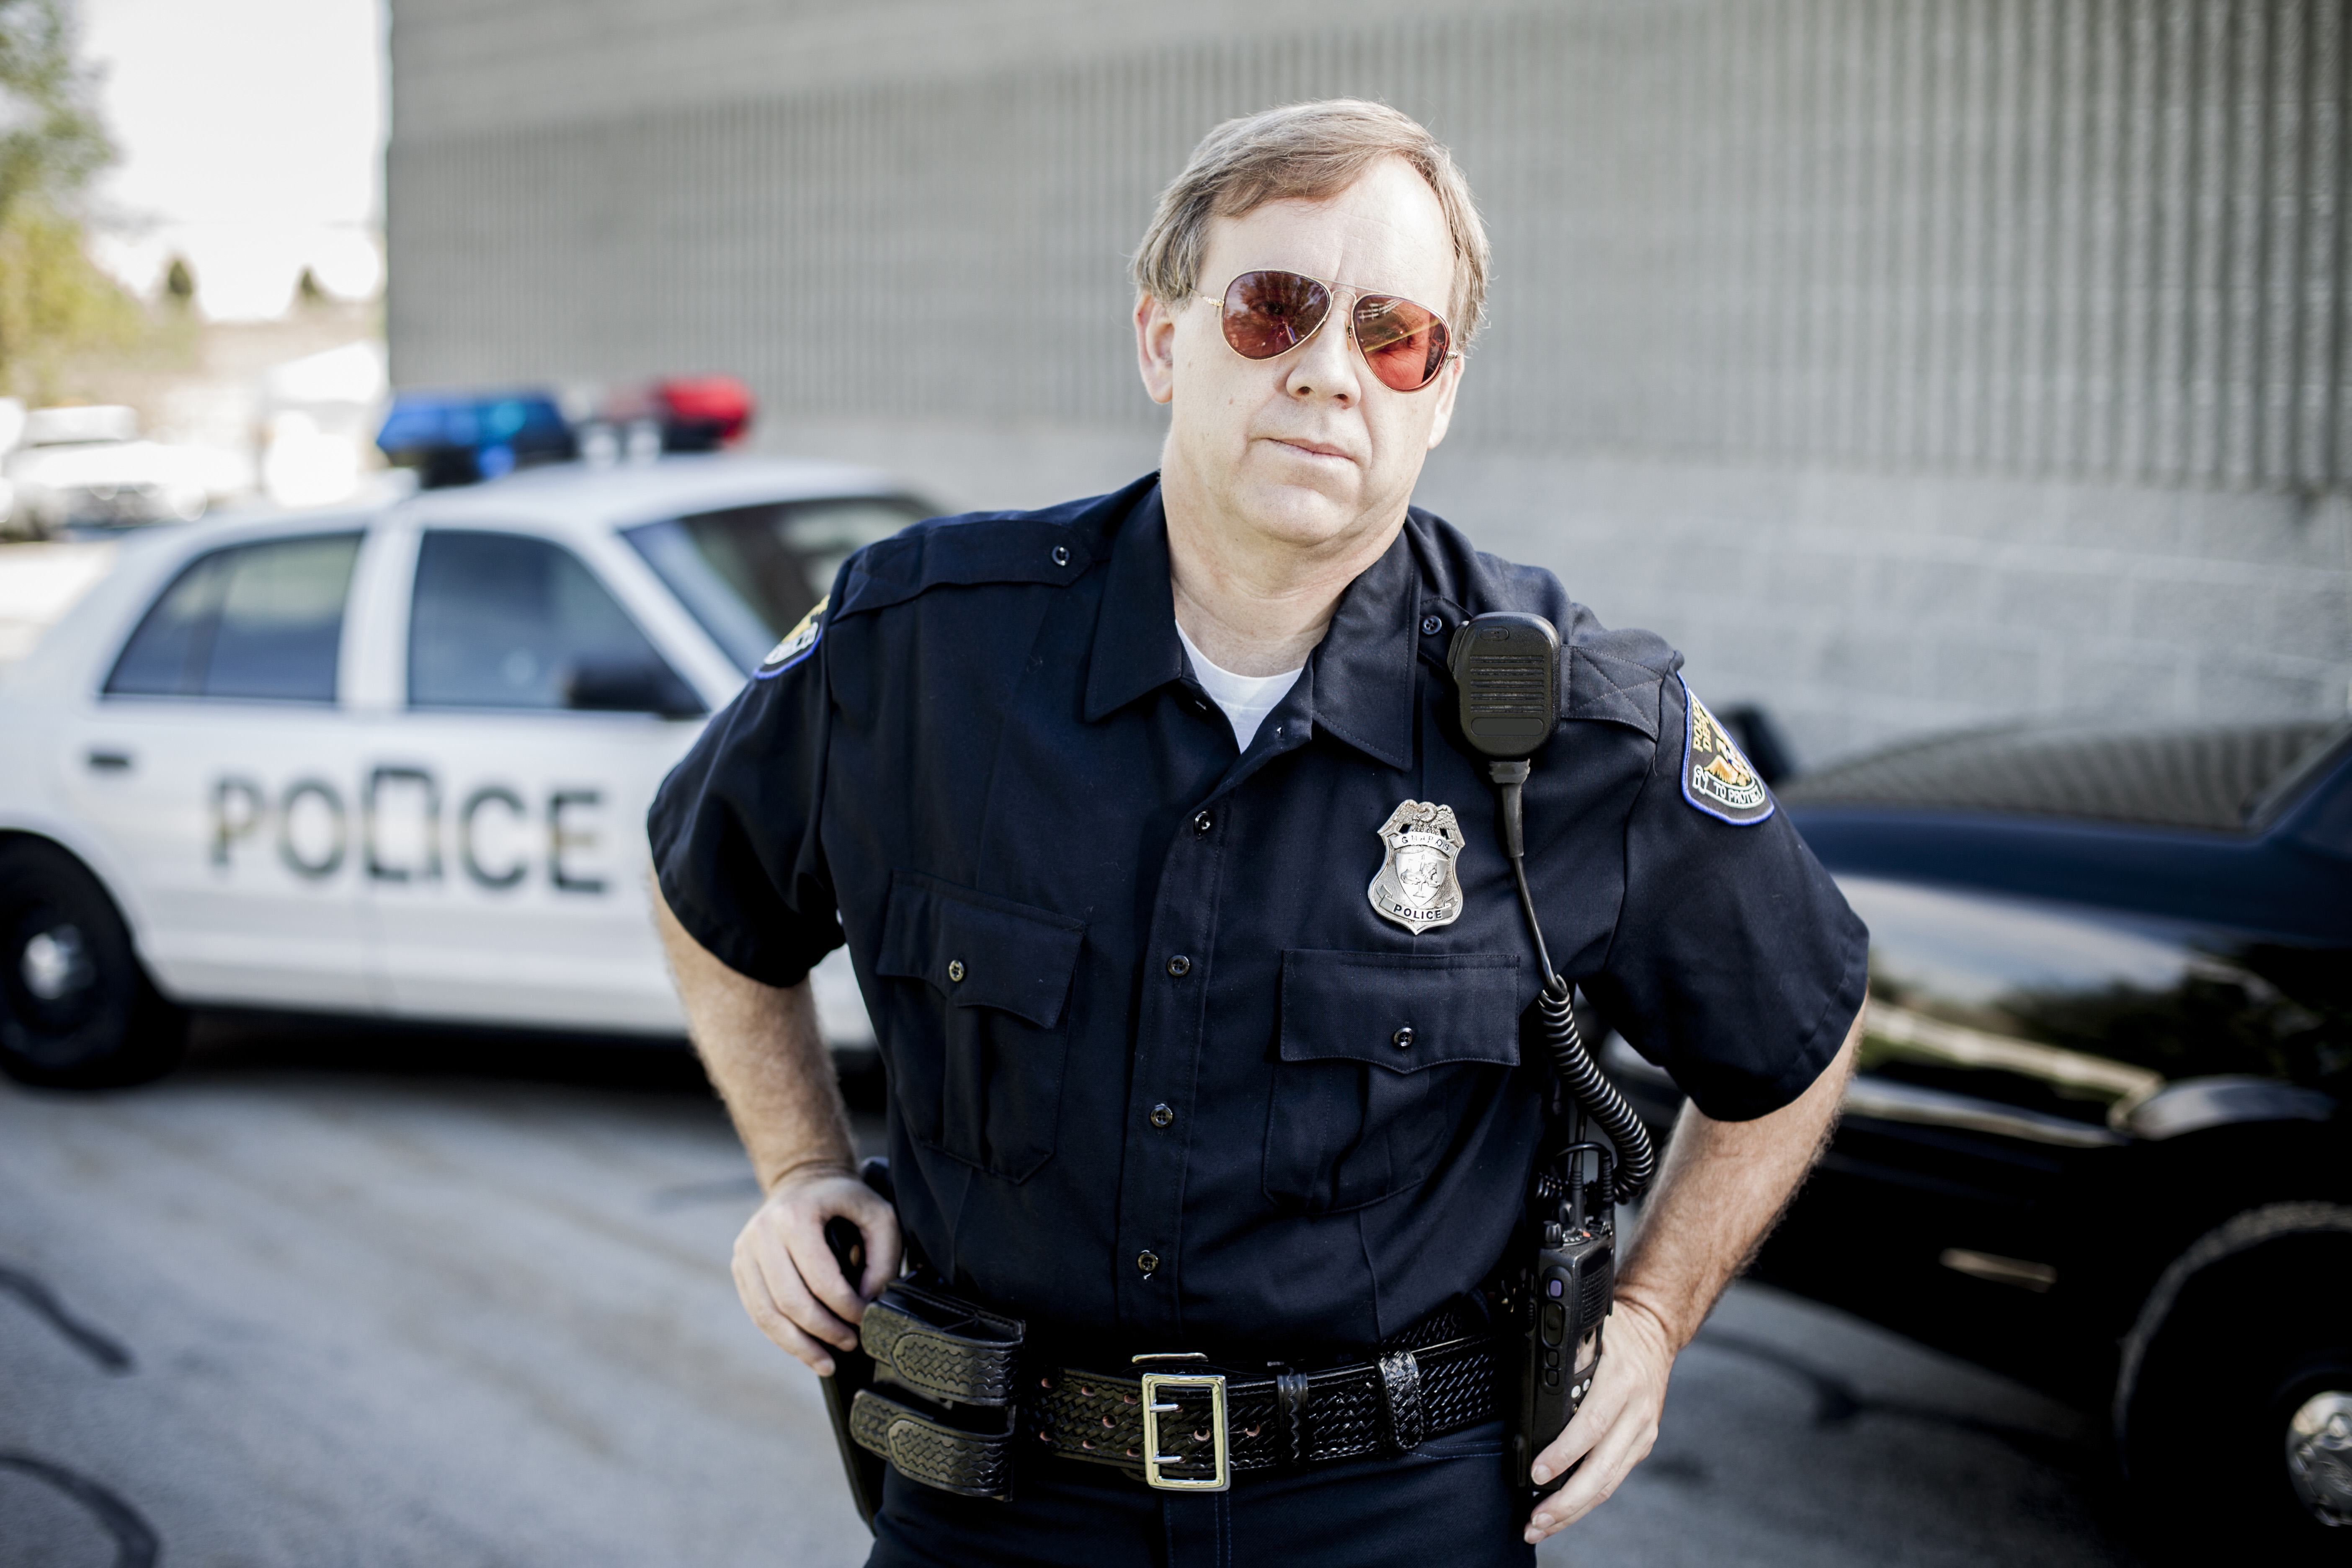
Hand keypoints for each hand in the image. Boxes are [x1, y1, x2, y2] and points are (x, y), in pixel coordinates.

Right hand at [730, 1167, 902, 1374]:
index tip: (864, 1319)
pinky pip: (758, 1312)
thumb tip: (868, 1301)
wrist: (803, 1180)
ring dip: (799, 1345)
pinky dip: (781, 1337)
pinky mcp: (741, 1266)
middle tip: (849, 1344)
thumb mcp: (879, 1216)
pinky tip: (804, 1349)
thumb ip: (883, 1259)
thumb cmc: (844, 1200)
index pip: (820, 1279)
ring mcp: (746, 1251)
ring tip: (826, 1362)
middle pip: (790, 1302)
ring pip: (768, 1314)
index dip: (845, 1308)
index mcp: (795, 1216)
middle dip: (823, 1332)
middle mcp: (762, 1233)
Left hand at [1523, 1298, 1674, 1544]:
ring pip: (1609, 1482)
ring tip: (1541, 1526)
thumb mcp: (1589, 1332)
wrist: (1655, 1333)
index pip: (1591, 1425)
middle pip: (1602, 1468)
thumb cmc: (1614, 1333)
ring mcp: (1642, 1431)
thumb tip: (1527, 1378)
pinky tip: (1565, 1512)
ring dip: (1574, 1510)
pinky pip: (1614, 1478)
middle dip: (1566, 1501)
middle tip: (1535, 1520)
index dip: (1564, 1453)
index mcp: (1621, 1380)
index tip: (1537, 1472)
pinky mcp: (1641, 1444)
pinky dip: (1588, 1499)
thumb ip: (1565, 1357)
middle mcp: (1636, 1411)